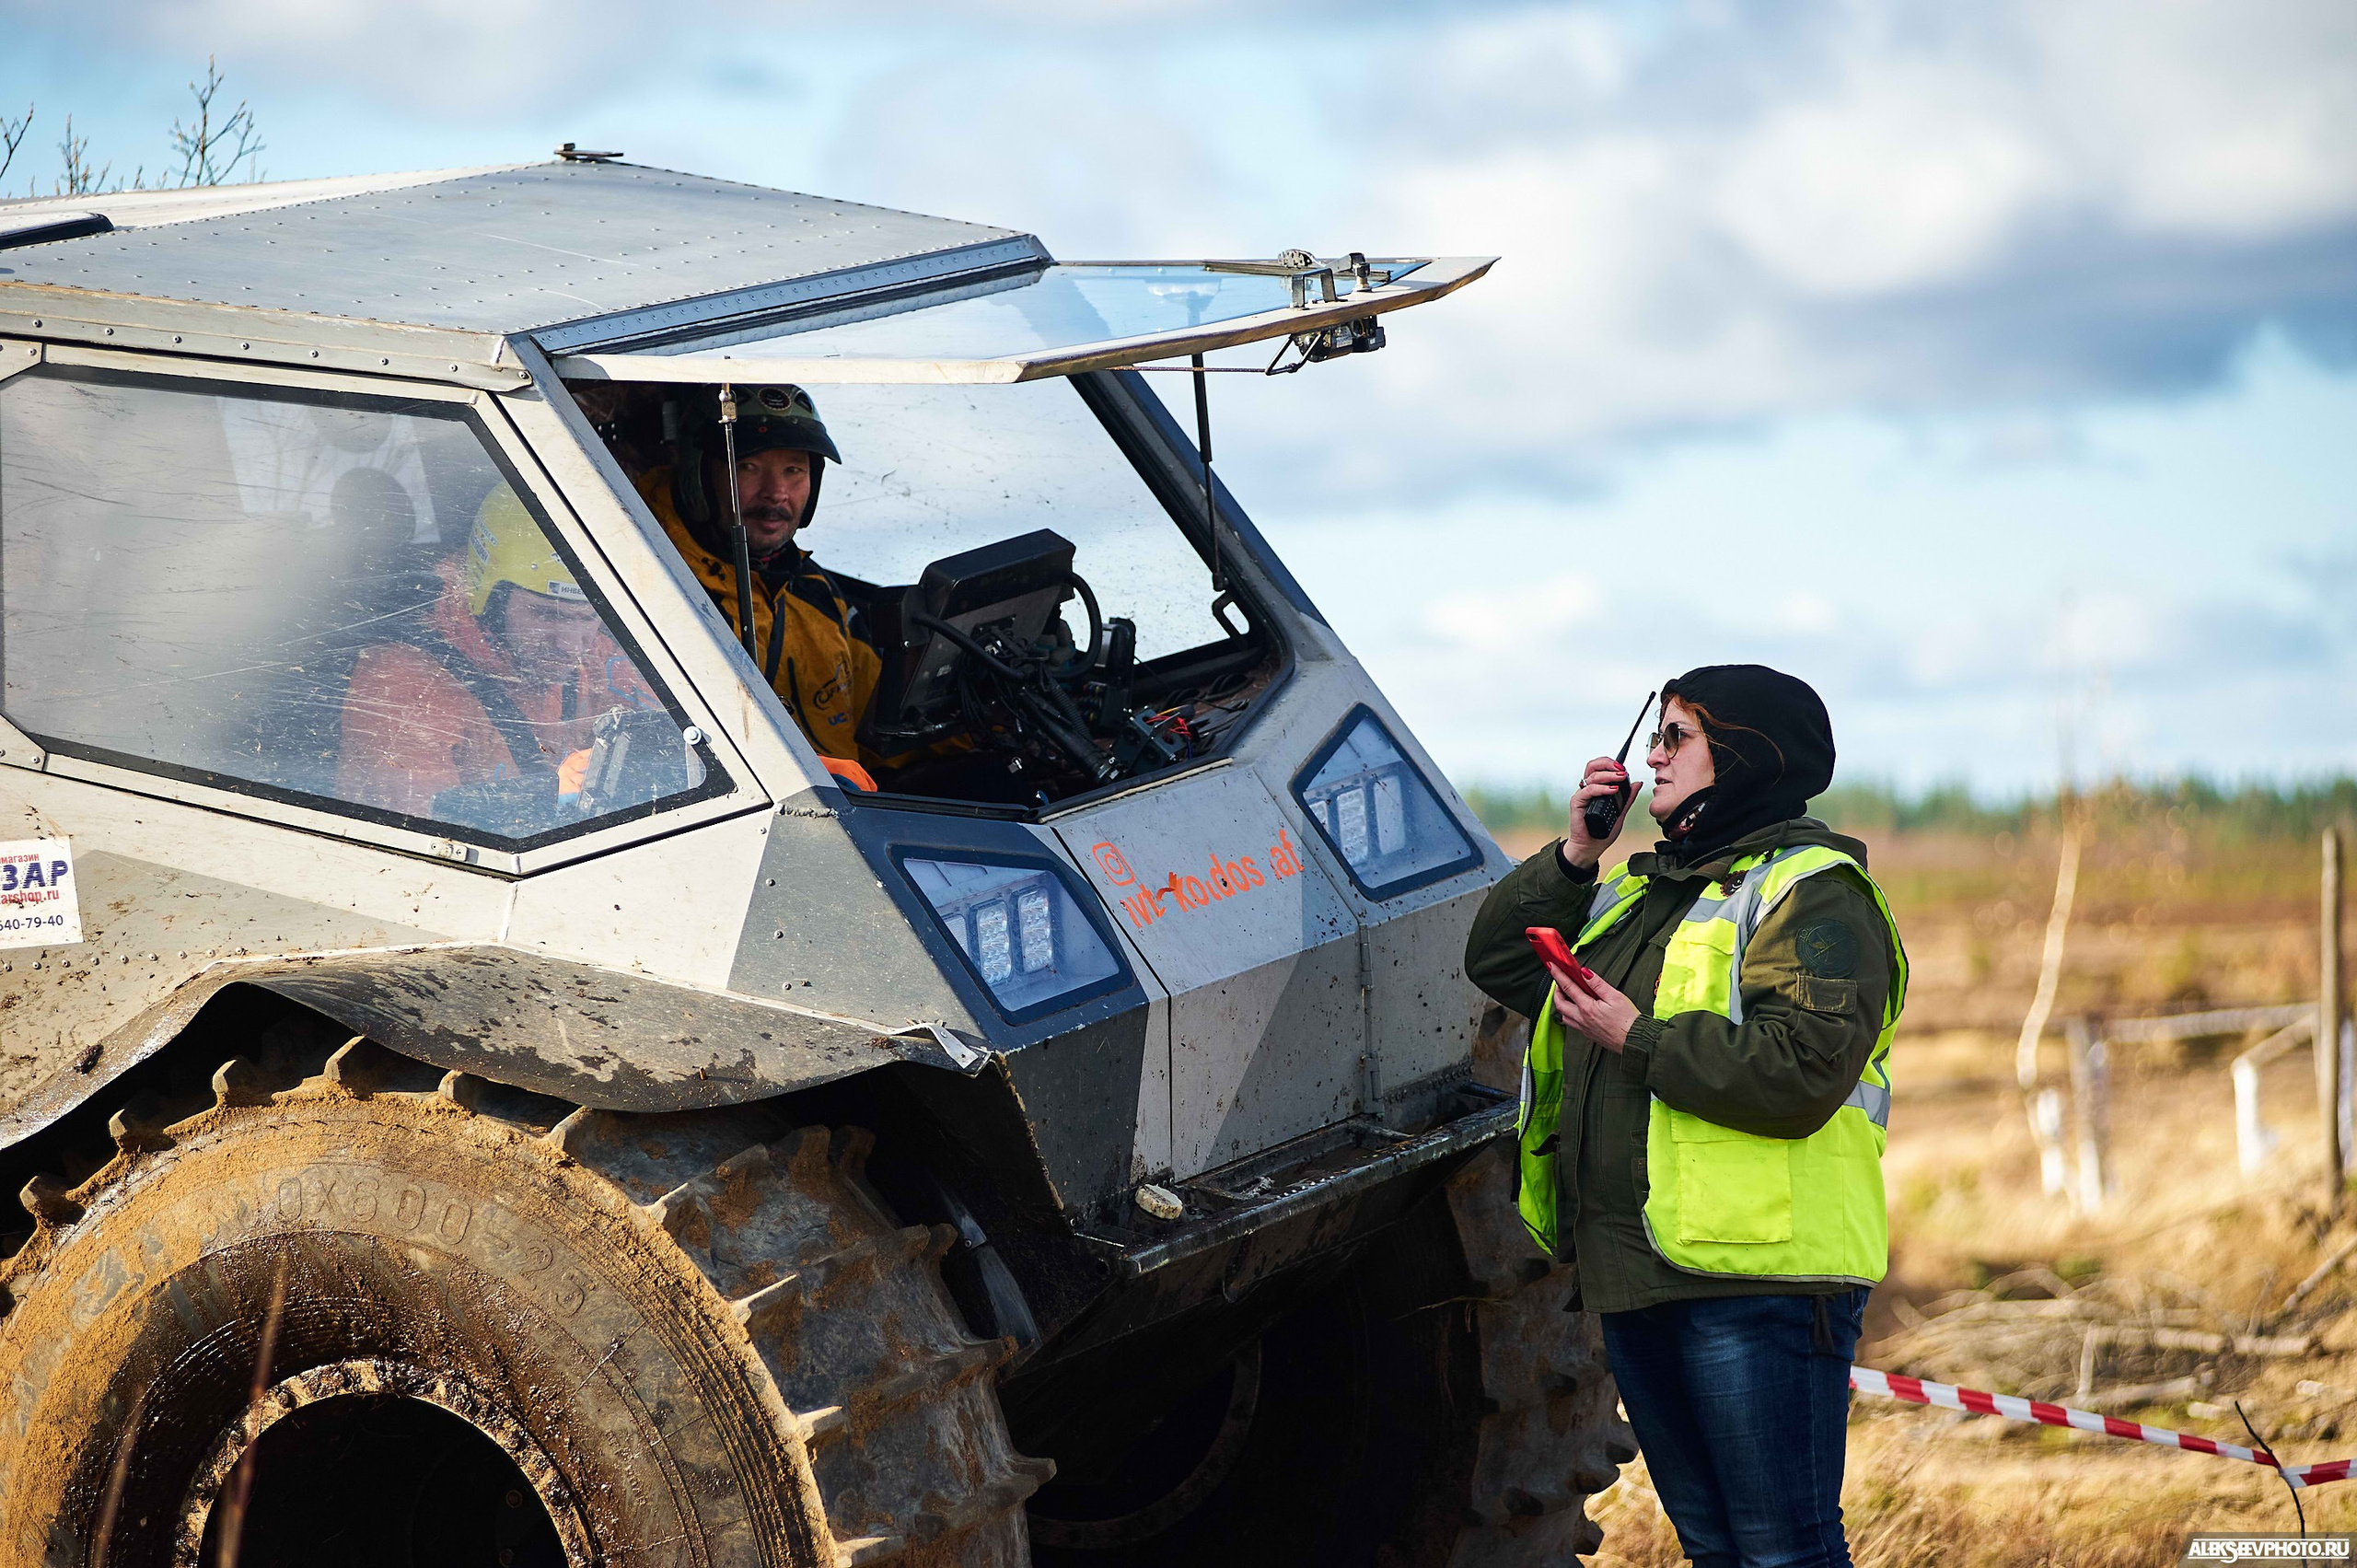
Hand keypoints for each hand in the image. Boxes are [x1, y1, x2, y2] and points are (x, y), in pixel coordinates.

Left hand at [1546, 961, 1639, 1051]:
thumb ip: (1597, 984)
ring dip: (1561, 1003)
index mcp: (1587, 1008)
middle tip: (1559, 981)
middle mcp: (1582, 1019)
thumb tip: (1585, 973)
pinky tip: (1574, 1009)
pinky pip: (1571, 1023)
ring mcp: (1583, 1028)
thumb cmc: (1628, 1020)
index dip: (1558, 975)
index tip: (1552, 966)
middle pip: (1560, 1003)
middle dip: (1556, 991)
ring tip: (1565, 994)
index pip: (1568, 987)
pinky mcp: (1588, 1034)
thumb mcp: (1615, 996)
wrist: (1634, 1041)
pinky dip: (1568, 1013)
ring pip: (1563, 1015)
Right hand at [1559, 755, 1632, 871]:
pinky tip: (1611, 790)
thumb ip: (1628, 798)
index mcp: (1597, 788)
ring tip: (1620, 778)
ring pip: (1592, 775)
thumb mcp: (1620, 812)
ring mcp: (1582, 795)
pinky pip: (1587, 791)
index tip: (1623, 767)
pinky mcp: (1577, 802)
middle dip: (1607, 763)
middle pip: (1593, 766)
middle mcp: (1588, 789)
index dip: (1611, 764)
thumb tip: (1637, 783)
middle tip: (1621, 769)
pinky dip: (1600, 788)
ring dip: (1608, 774)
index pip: (1601, 768)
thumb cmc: (1603, 832)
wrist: (1591, 847)